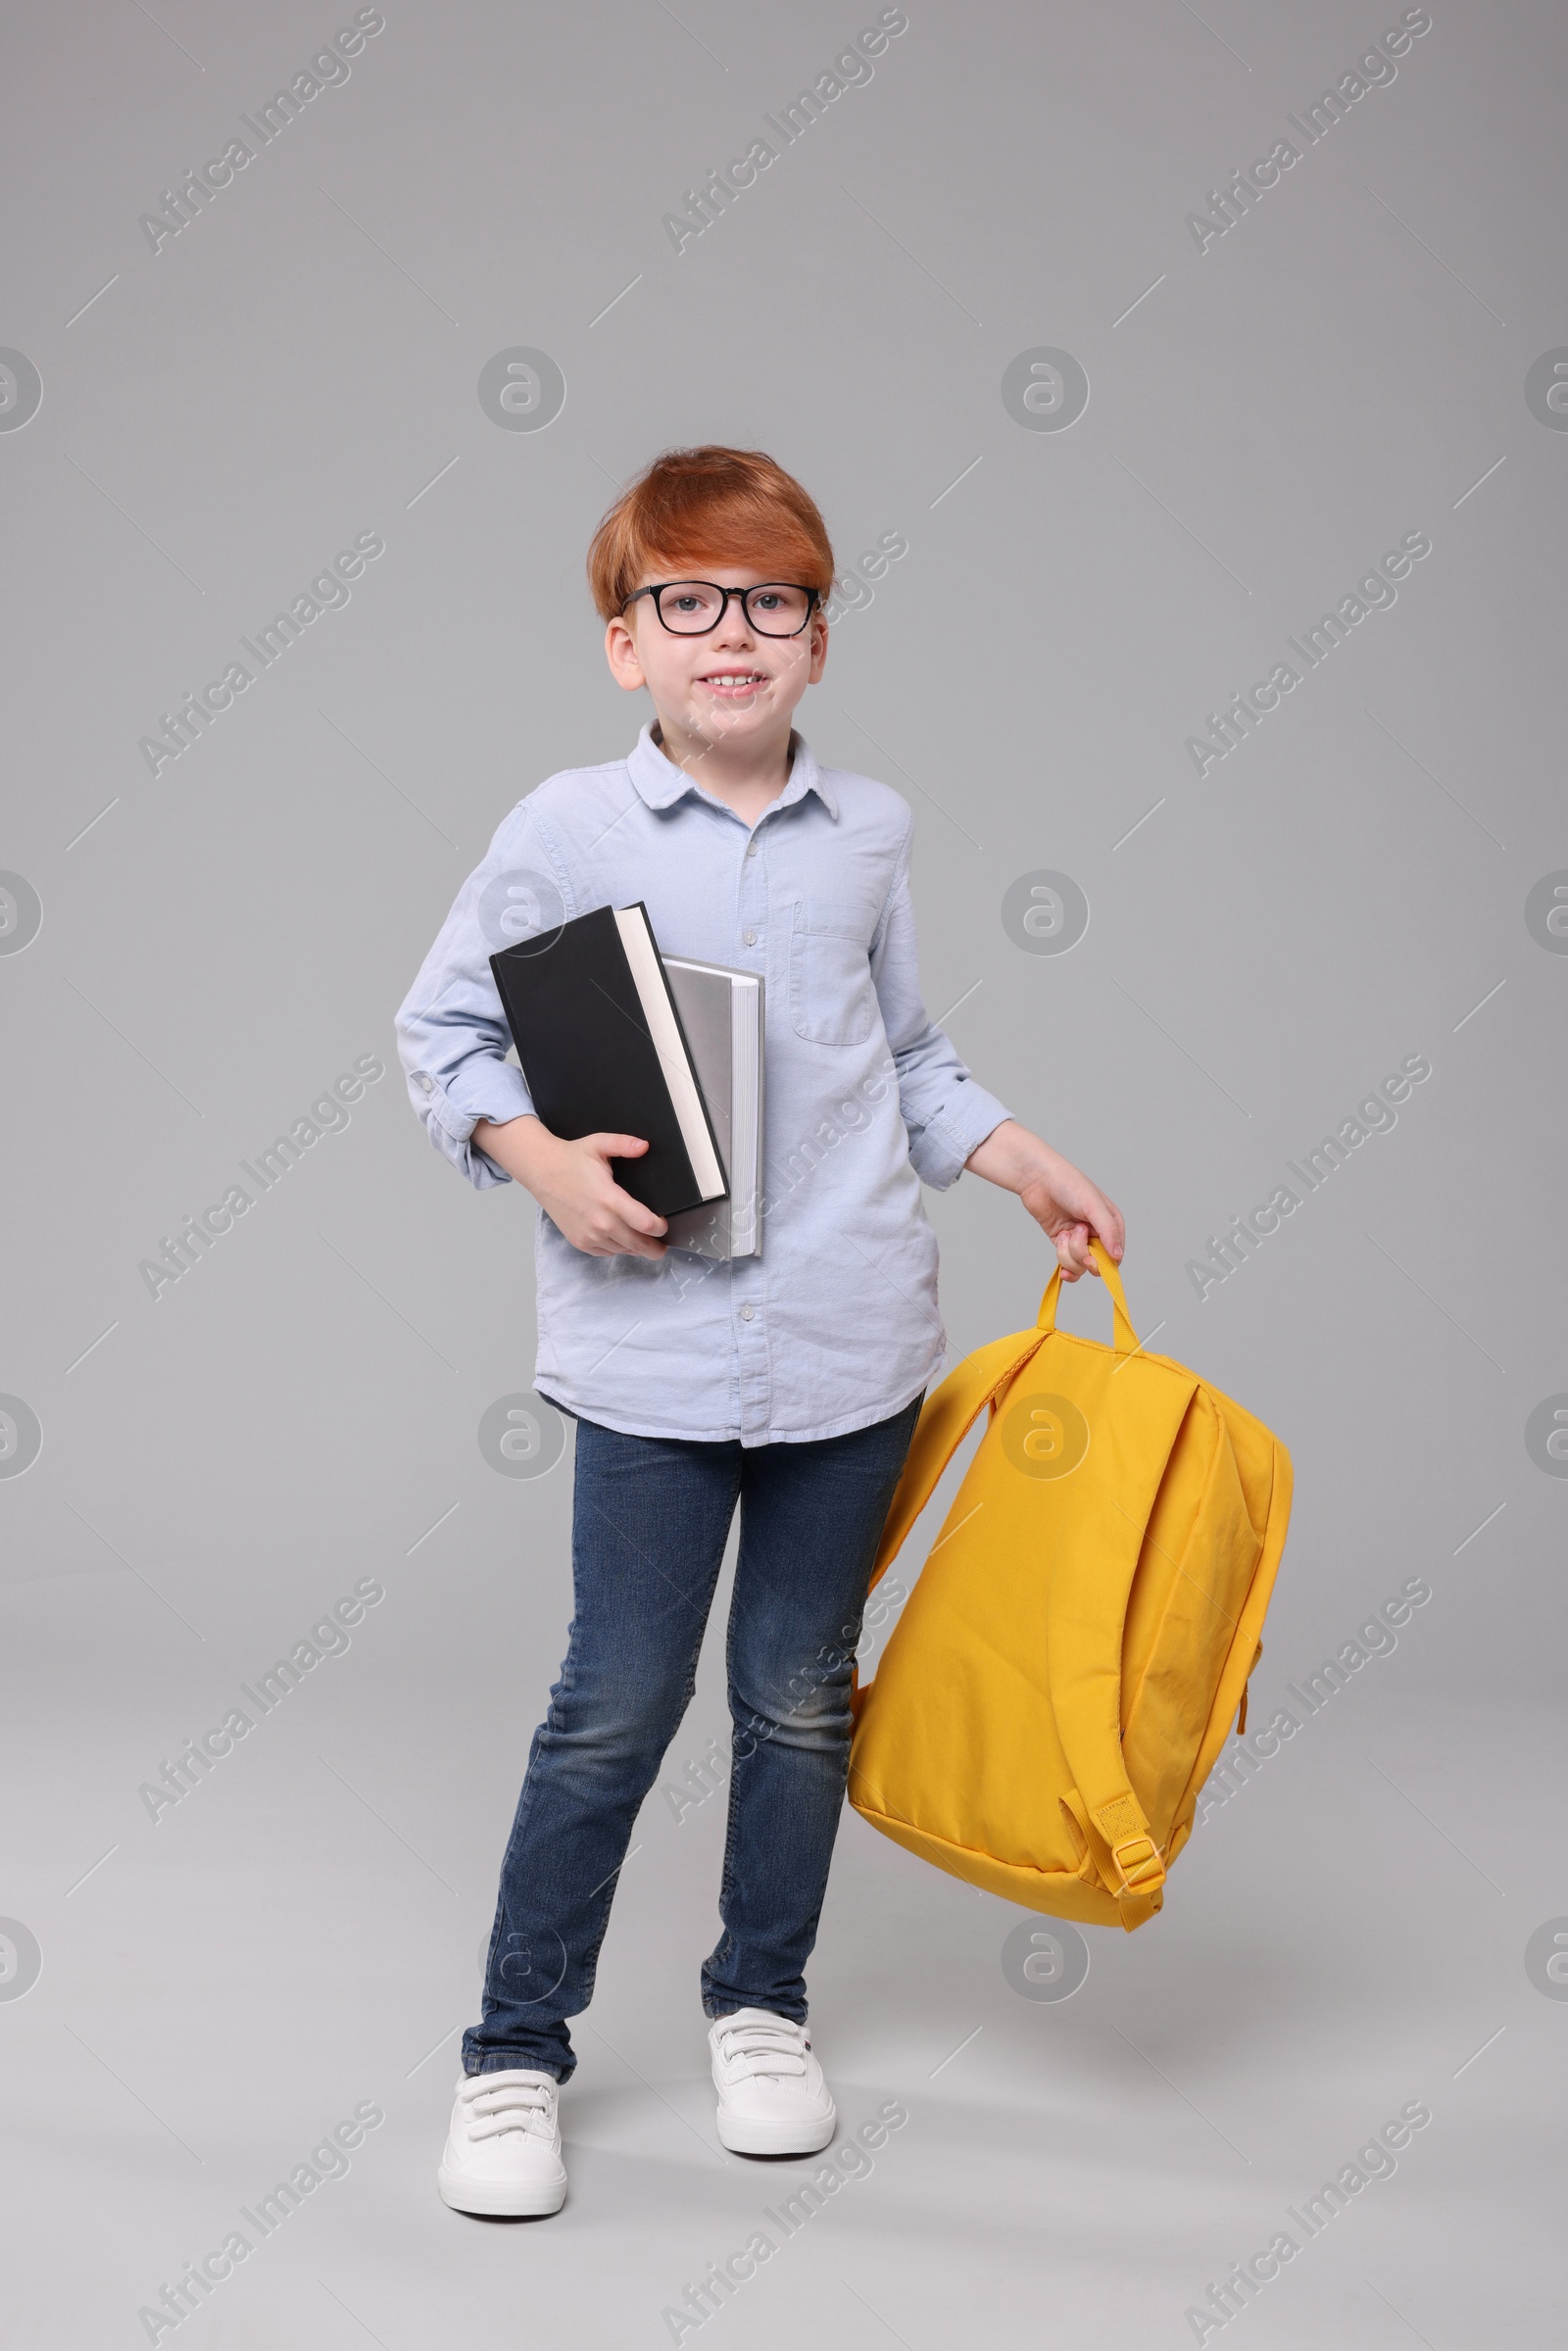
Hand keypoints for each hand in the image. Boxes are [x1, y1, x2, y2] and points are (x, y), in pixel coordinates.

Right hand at [471, 1118, 668, 1258]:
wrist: (541, 1171)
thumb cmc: (570, 1158)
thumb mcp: (599, 1144)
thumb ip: (624, 1144)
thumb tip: (644, 1146)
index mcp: (609, 1199)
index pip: (645, 1224)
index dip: (660, 1227)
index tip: (664, 1223)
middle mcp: (600, 1222)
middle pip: (638, 1244)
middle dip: (654, 1247)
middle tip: (662, 1246)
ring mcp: (588, 1235)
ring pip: (623, 1250)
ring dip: (636, 1248)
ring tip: (644, 1241)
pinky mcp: (580, 1241)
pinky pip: (606, 1253)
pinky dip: (617, 1249)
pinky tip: (622, 1240)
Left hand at [963, 1119, 1123, 1281]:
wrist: (1037, 1179)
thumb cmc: (1069, 1185)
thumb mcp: (1093, 1206)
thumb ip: (1108, 1231)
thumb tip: (1117, 1256)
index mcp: (1111, 1223)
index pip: (1115, 1255)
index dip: (1104, 1263)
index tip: (1091, 1258)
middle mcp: (1097, 1233)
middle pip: (1097, 1263)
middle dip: (1084, 1255)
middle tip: (1075, 1237)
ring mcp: (1079, 1239)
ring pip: (1080, 1265)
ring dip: (1069, 1252)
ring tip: (1064, 1232)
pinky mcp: (1062, 1242)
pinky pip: (1067, 1262)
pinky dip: (1062, 1260)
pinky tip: (1059, 1247)